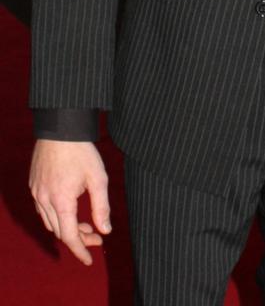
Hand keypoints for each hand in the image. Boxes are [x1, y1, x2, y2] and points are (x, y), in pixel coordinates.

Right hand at [29, 140, 110, 264]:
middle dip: (78, 238)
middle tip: (97, 237)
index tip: (90, 259)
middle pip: (60, 231)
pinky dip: (57, 217)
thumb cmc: (82, 151)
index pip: (68, 236)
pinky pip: (43, 210)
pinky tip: (70, 211)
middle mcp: (45, 200)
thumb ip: (101, 206)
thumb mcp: (98, 178)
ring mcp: (37, 193)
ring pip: (50, 222)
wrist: (61, 129)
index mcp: (61, 201)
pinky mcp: (35, 185)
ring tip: (87, 224)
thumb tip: (105, 230)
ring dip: (67, 227)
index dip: (80, 250)